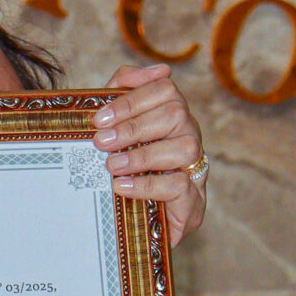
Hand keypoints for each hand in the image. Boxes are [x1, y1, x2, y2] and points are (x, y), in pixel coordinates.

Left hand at [96, 63, 206, 246]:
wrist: (124, 226)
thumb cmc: (119, 169)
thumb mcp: (113, 127)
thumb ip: (125, 90)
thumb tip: (160, 69)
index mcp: (171, 117)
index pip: (166, 90)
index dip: (133, 100)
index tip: (99, 118)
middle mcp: (189, 139)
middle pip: (176, 114)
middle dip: (133, 127)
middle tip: (100, 142)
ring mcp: (195, 172)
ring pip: (184, 147)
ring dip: (143, 154)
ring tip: (112, 166)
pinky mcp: (193, 204)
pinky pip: (180, 185)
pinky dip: (147, 184)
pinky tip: (121, 186)